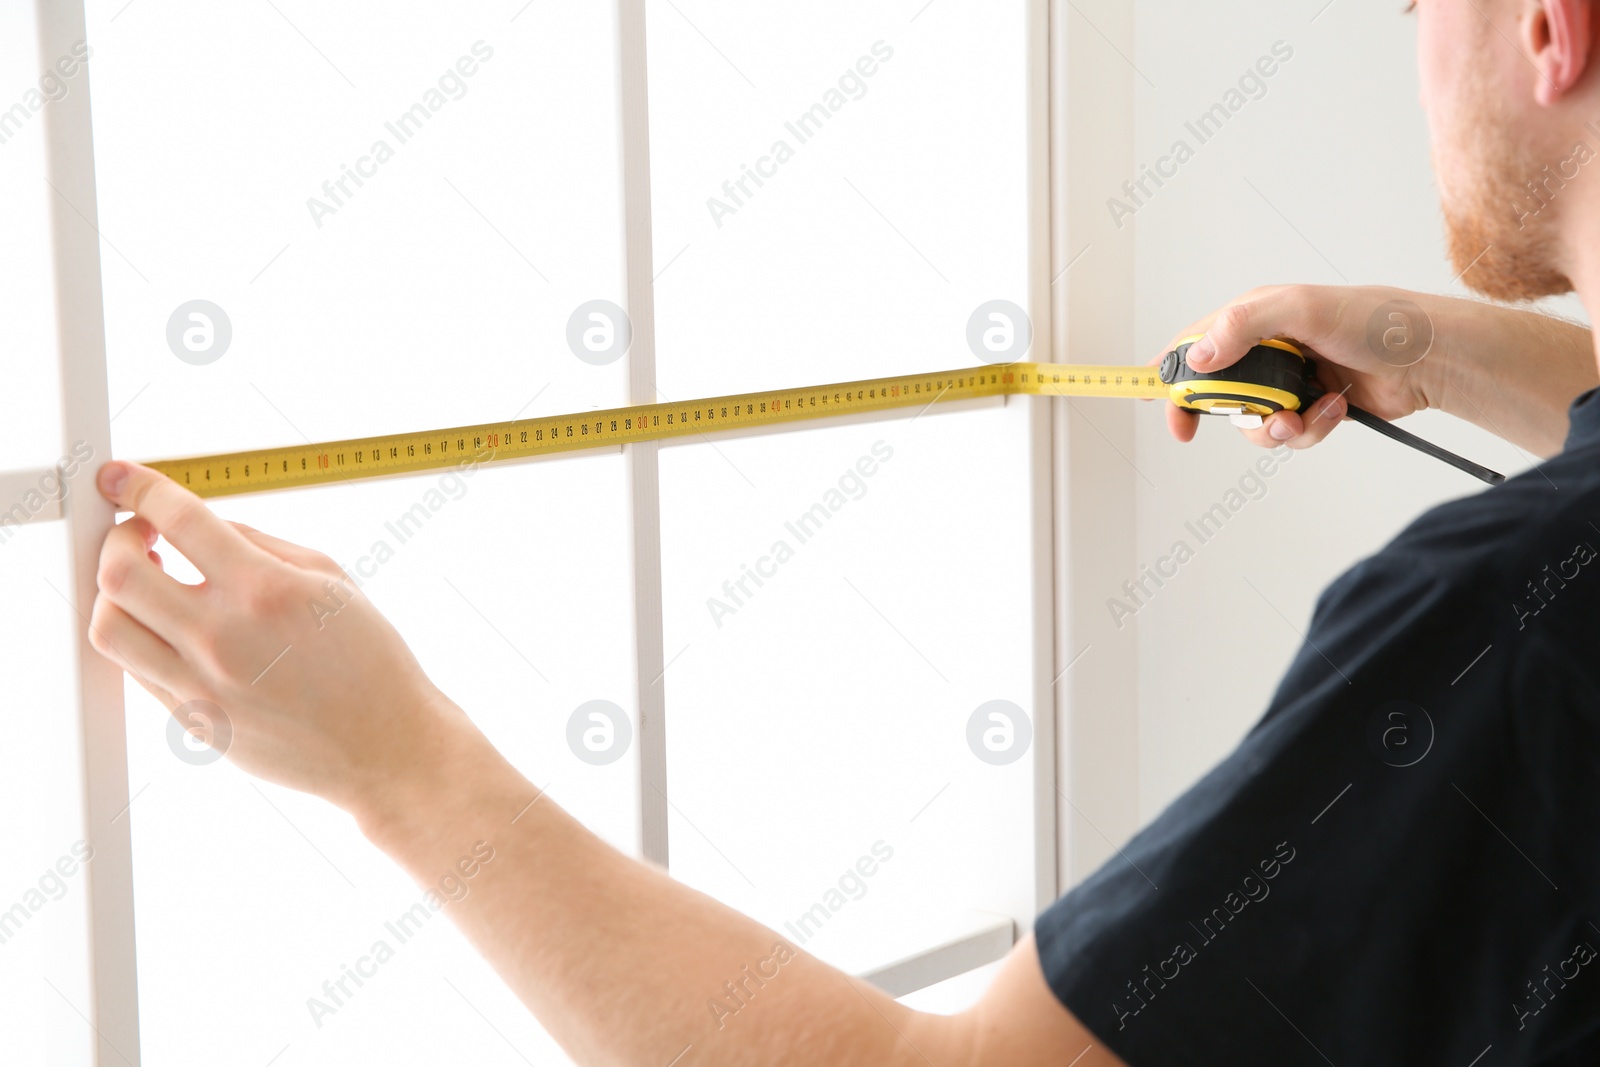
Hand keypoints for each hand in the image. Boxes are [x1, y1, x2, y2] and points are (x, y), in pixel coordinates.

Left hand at [88, 460, 487, 817]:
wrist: (384, 745)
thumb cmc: (371, 662)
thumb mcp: (332, 580)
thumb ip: (261, 544)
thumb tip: (203, 528)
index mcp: (266, 590)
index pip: (178, 520)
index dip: (139, 489)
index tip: (122, 480)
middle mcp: (224, 638)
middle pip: (119, 573)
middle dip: (118, 539)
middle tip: (141, 534)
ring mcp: (202, 686)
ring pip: (109, 627)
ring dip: (115, 593)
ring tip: (147, 583)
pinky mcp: (194, 721)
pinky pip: (137, 670)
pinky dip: (144, 637)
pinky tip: (175, 628)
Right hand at [1158, 284, 1437, 449]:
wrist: (1430, 359)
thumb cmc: (1375, 320)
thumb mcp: (1301, 309)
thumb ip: (1242, 326)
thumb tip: (1197, 358)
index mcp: (1254, 318)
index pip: (1194, 345)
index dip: (1167, 373)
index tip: (1149, 399)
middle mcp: (1268, 350)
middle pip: (1217, 392)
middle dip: (1222, 411)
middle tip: (1207, 427)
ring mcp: (1290, 381)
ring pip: (1252, 422)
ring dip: (1274, 427)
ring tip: (1303, 415)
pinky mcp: (1313, 408)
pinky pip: (1290, 434)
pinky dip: (1311, 429)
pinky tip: (1336, 408)